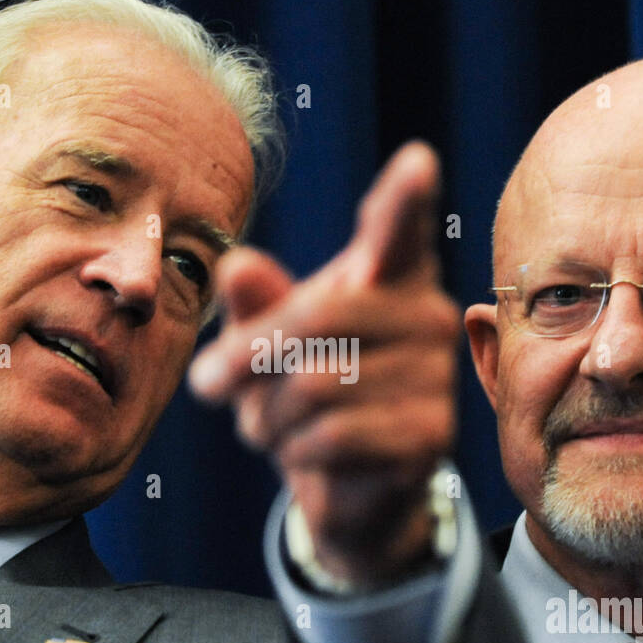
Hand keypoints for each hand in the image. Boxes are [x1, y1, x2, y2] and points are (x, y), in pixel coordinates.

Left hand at [188, 141, 458, 589]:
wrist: (346, 482)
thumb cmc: (302, 389)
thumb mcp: (264, 341)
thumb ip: (252, 303)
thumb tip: (236, 265)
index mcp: (388, 272)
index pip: (399, 227)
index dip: (404, 197)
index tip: (417, 160)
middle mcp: (426, 314)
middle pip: (319, 317)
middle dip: (247, 356)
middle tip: (206, 383)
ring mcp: (436, 375)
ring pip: (315, 386)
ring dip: (269, 417)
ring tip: (273, 425)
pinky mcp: (431, 435)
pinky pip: (333, 437)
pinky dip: (297, 451)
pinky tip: (306, 452)